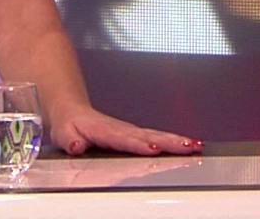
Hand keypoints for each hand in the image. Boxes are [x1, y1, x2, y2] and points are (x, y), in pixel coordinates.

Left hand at [51, 105, 201, 156]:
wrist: (72, 112)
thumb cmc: (70, 126)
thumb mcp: (63, 134)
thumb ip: (70, 141)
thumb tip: (77, 146)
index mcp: (105, 131)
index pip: (124, 139)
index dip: (138, 145)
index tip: (153, 149)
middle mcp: (122, 130)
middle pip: (149, 136)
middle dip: (169, 142)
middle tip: (188, 147)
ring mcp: (131, 131)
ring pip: (157, 135)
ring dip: (177, 141)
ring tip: (195, 145)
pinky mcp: (136, 135)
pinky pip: (157, 137)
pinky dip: (174, 141)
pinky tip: (188, 145)